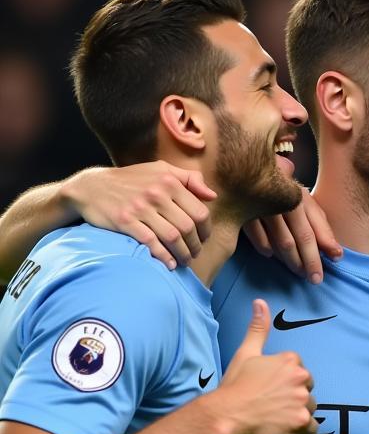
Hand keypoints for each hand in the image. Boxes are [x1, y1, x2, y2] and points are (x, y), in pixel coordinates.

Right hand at [64, 162, 216, 270]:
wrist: (92, 186)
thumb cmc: (132, 180)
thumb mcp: (161, 170)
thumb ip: (189, 178)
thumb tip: (212, 195)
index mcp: (169, 181)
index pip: (199, 212)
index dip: (206, 230)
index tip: (204, 238)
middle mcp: (156, 194)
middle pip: (188, 227)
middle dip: (196, 245)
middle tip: (195, 253)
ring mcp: (140, 208)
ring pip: (173, 237)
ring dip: (183, 253)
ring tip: (185, 260)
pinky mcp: (125, 221)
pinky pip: (151, 243)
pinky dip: (164, 256)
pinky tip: (169, 263)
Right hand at [214, 299, 318, 433]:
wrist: (225, 415)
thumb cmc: (235, 385)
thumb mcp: (246, 353)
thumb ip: (258, 329)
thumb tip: (260, 302)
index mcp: (291, 361)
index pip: (299, 371)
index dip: (285, 381)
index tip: (270, 388)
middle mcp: (301, 378)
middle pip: (307, 389)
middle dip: (294, 396)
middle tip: (272, 403)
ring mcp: (302, 401)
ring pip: (310, 407)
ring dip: (298, 413)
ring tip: (276, 416)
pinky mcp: (301, 422)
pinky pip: (312, 427)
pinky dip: (302, 429)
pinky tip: (286, 428)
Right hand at [243, 187, 341, 284]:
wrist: (247, 163)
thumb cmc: (282, 187)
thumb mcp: (304, 201)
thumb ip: (321, 227)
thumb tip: (336, 254)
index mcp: (297, 196)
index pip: (310, 232)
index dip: (319, 254)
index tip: (331, 266)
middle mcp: (280, 201)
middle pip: (294, 240)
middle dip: (306, 262)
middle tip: (314, 279)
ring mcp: (260, 206)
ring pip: (277, 241)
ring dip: (290, 260)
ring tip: (299, 271)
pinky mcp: (242, 211)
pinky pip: (256, 238)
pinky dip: (265, 248)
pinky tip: (272, 255)